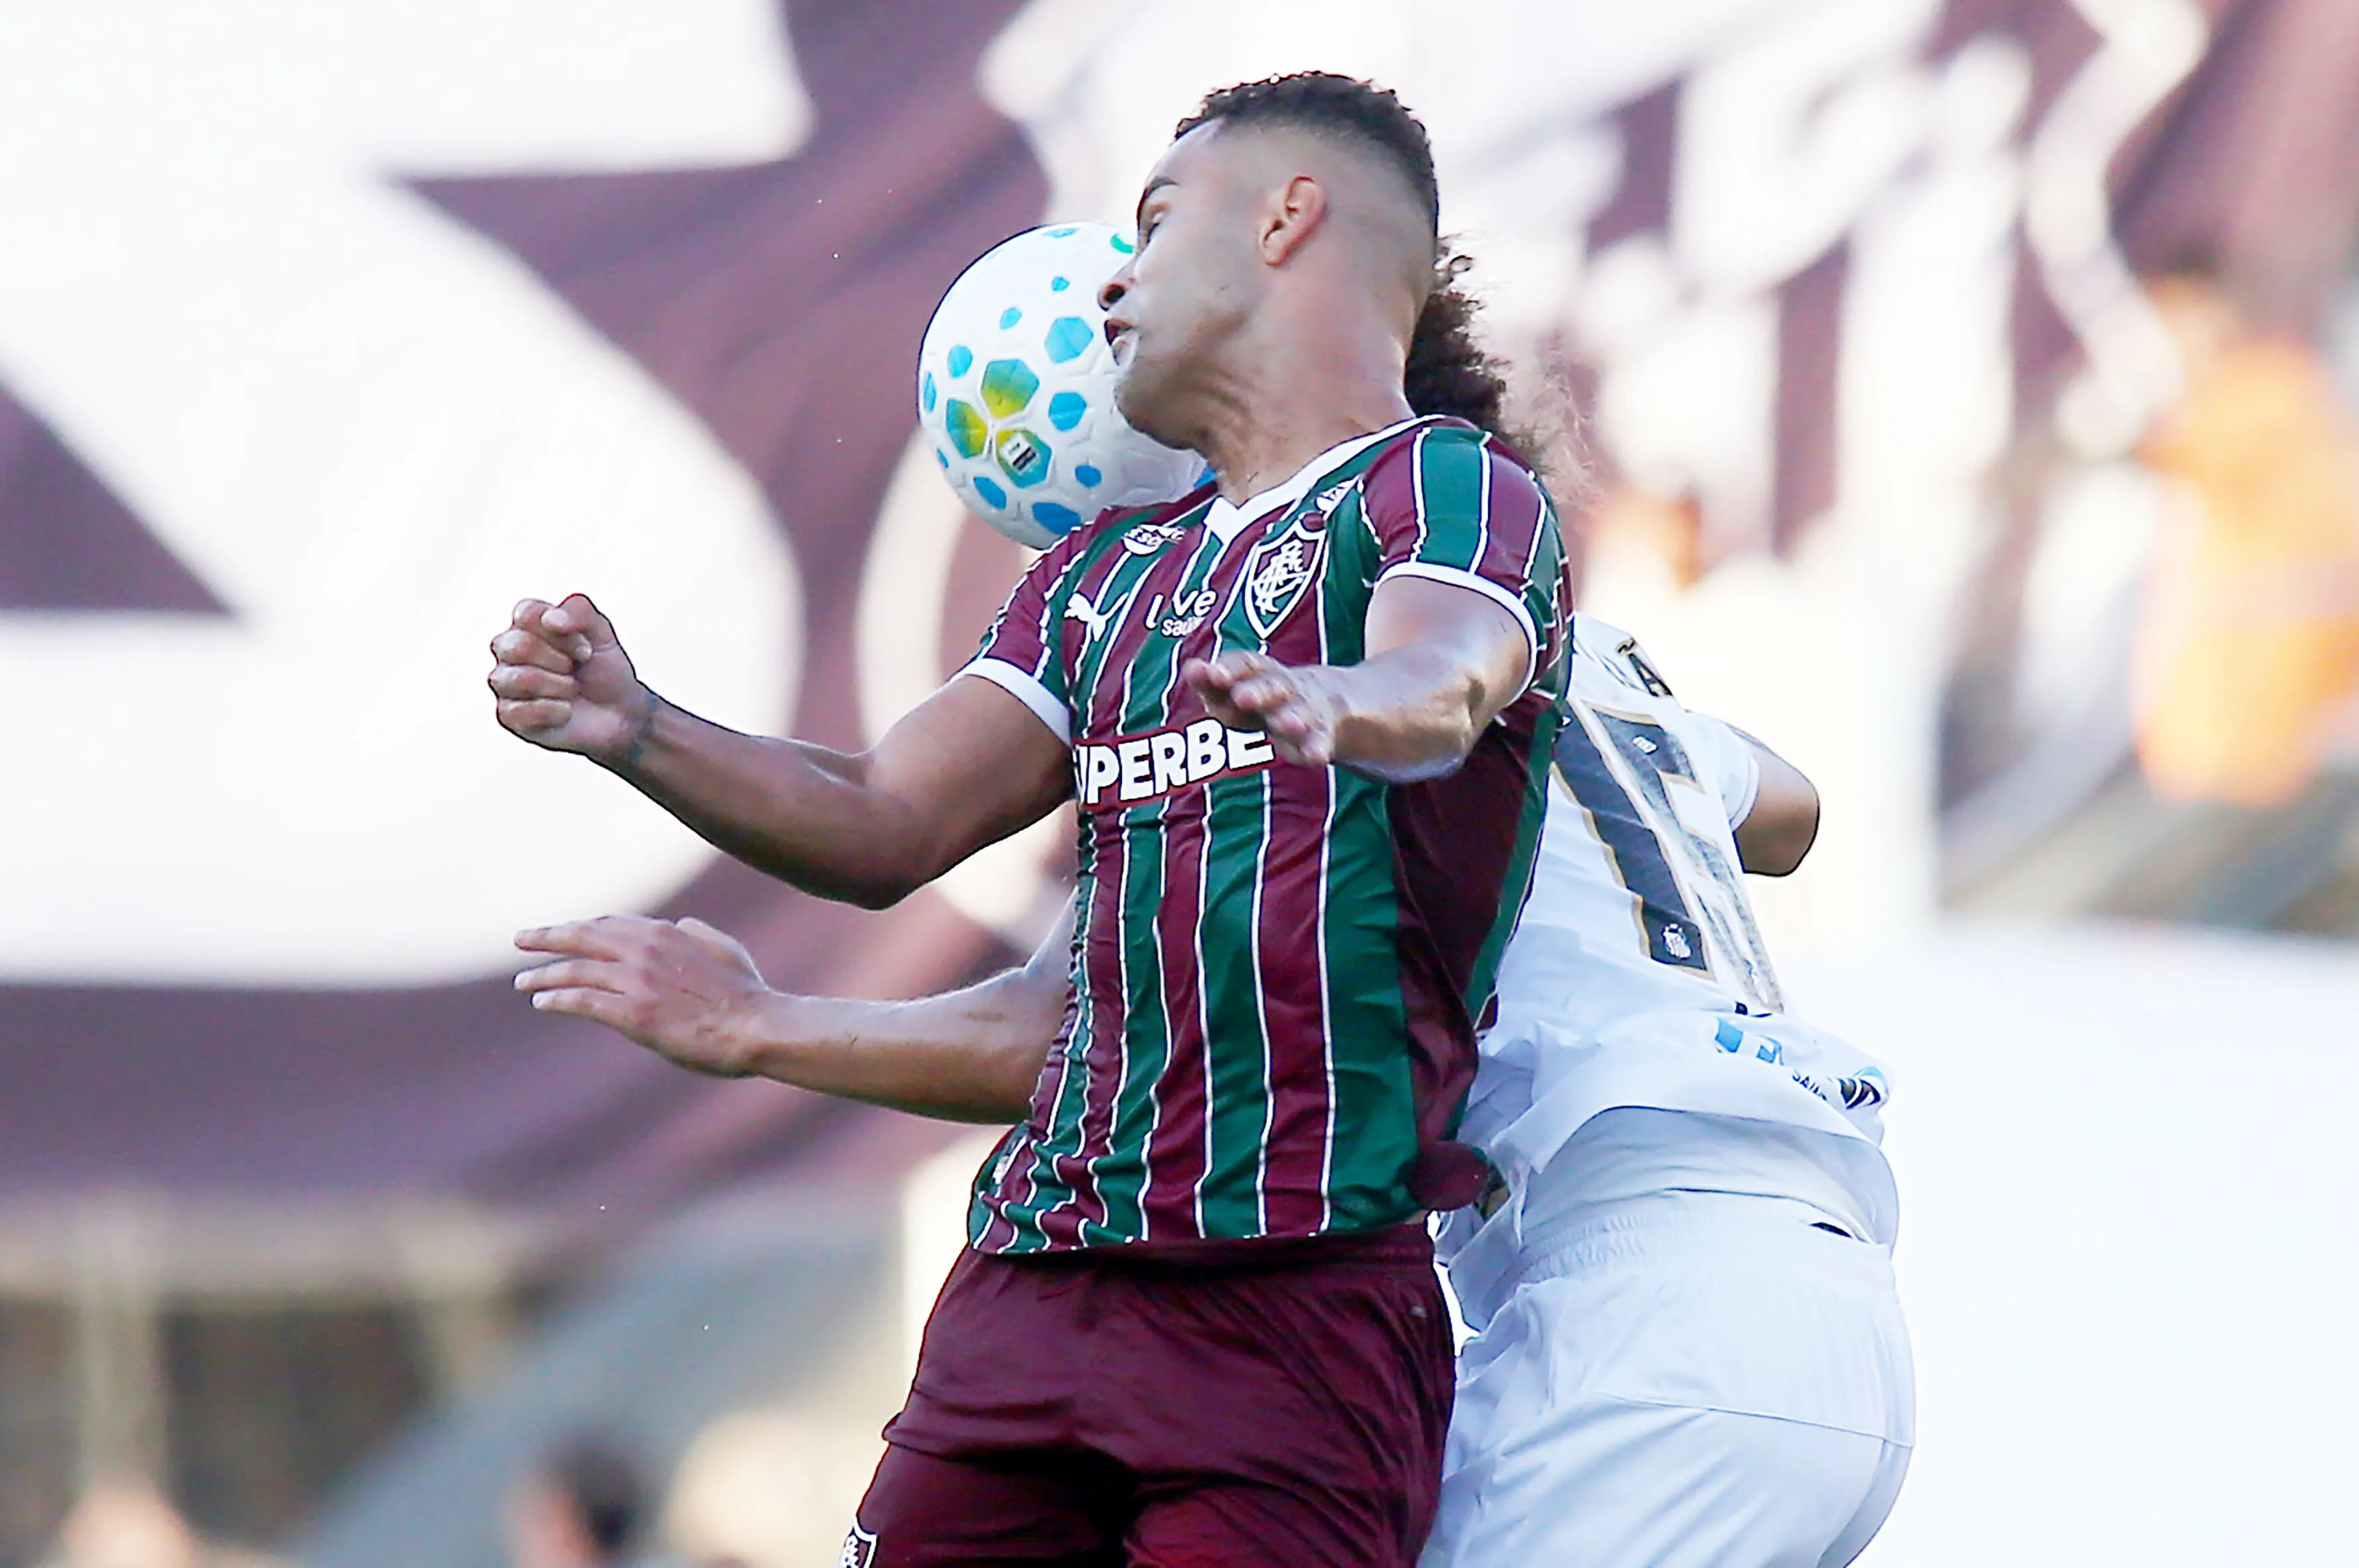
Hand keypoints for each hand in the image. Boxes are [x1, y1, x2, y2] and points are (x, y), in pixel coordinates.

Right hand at [488, 593, 653, 763]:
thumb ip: (580, 611)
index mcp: (526, 626)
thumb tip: (551, 619)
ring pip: (520, 679)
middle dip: (560, 661)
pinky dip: (556, 712)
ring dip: (560, 687)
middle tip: (576, 670)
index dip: (564, 635)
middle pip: (518, 646)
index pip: (526, 614)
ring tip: (572, 690)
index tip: (586, 649)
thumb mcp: (602, 633)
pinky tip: (565, 711)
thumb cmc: (603, 671)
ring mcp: (505, 683)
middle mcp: (508, 652)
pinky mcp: (508, 716)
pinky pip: (521, 712)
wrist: (619, 713)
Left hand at [514, 915, 774, 1075]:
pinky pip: (582, 1001)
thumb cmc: (747, 993)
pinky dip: (557, 999)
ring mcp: (636, 982)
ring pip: (575, 970)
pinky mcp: (632, 1014)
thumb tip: (680, 922)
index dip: (582, 926)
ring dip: (543, 974)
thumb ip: (697, 932)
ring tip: (524, 982)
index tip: (564, 931)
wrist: (757, 1027)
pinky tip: (543, 1002)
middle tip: (521, 939)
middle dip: (546, 936)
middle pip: (581, 937)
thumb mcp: (724, 949)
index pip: (610, 924)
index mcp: (666, 933)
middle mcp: (644, 951)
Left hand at [1183, 651, 1346, 766]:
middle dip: (1258, 691)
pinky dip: (1317, 748)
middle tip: (1243, 697)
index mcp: (1262, 673)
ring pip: (1299, 711)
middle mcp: (1285, 687)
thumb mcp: (1238, 689)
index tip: (1214, 674)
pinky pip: (1320, 741)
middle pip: (1272, 687)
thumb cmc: (1266, 697)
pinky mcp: (1322, 734)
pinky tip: (1315, 757)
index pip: (1246, 665)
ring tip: (1284, 724)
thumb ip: (1212, 684)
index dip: (1231, 669)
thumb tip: (1191, 667)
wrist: (1326, 701)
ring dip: (1291, 717)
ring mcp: (1307, 709)